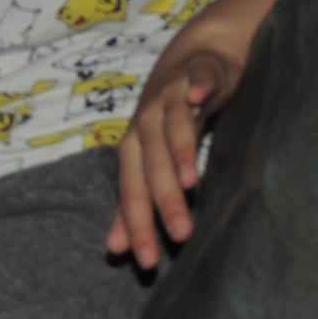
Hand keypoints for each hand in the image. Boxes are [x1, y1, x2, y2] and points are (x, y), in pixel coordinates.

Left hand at [107, 41, 239, 268]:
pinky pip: (199, 80)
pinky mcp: (200, 73)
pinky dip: (198, 87)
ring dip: (179, 150)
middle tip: (181, 236)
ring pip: (174, 126)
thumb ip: (135, 201)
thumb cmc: (170, 119)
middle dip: (163, 200)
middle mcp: (147, 121)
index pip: (131, 190)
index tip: (147, 262)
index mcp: (135, 146)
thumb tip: (117, 249)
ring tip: (190, 182)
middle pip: (152, 164)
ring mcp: (173, 96)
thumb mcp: (151, 159)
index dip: (136, 225)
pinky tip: (199, 97)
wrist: (193, 57)